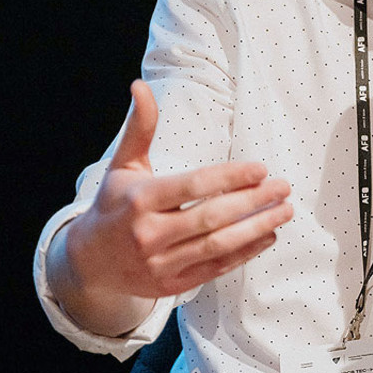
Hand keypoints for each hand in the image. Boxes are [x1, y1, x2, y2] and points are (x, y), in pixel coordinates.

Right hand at [64, 80, 293, 302]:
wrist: (88, 261)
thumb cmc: (113, 205)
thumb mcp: (123, 165)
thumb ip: (140, 127)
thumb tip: (140, 86)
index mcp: (140, 200)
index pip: (194, 186)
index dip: (230, 177)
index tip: (261, 169)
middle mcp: (148, 234)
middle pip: (211, 217)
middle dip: (253, 201)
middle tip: (283, 187)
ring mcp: (159, 263)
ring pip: (217, 245)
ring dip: (256, 228)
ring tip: (284, 211)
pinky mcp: (170, 285)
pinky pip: (214, 268)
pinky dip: (244, 253)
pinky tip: (267, 236)